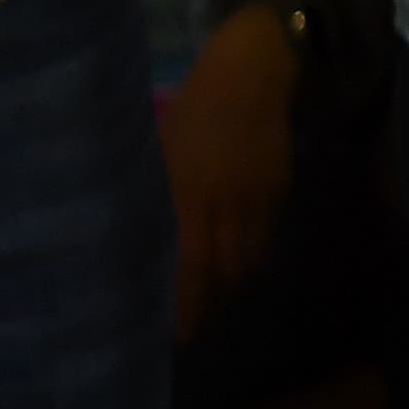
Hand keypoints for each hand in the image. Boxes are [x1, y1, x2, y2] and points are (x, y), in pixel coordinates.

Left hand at [166, 3, 307, 338]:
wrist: (252, 74)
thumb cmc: (191, 109)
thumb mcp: (155, 150)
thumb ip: (150, 196)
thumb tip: (131, 239)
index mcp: (183, 195)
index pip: (182, 266)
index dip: (179, 304)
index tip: (169, 334)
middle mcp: (220, 205)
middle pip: (217, 272)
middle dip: (204, 304)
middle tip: (189, 329)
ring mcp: (253, 200)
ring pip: (244, 259)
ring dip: (228, 283)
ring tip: (213, 300)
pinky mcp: (278, 191)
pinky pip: (264, 237)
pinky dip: (250, 256)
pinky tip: (238, 262)